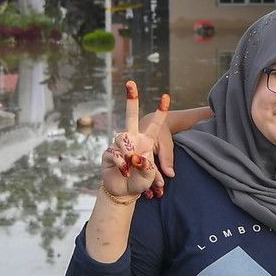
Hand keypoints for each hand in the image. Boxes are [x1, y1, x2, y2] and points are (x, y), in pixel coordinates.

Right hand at [103, 81, 170, 198]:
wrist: (123, 192)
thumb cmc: (140, 181)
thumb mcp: (151, 176)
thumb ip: (150, 169)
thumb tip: (141, 161)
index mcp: (147, 141)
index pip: (155, 125)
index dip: (161, 111)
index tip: (166, 96)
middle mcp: (132, 139)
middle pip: (130, 116)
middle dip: (130, 99)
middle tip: (130, 82)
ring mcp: (119, 145)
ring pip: (121, 138)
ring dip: (128, 151)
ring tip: (131, 165)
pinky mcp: (108, 153)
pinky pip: (114, 153)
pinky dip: (121, 164)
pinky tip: (125, 172)